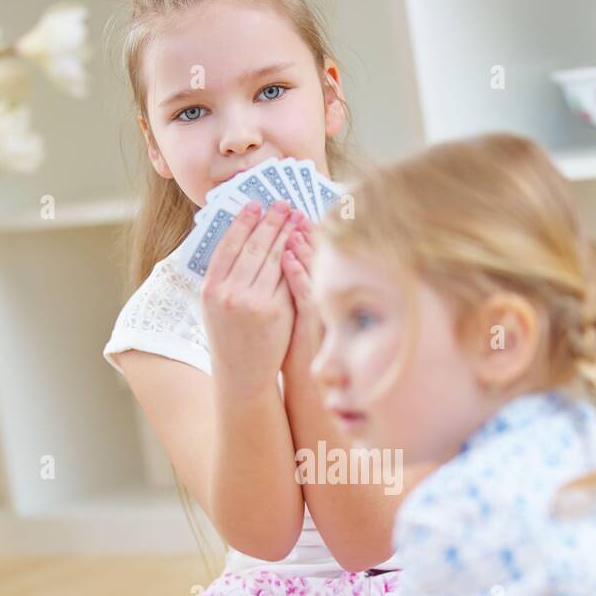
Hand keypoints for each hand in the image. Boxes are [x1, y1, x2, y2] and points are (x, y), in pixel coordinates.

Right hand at [200, 201, 303, 388]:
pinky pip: (287, 278)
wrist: (242, 374)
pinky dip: (295, 258)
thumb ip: (223, 276)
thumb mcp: (214, 306)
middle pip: (253, 247)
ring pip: (272, 259)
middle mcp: (229, 293)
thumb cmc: (229, 337)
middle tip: (282, 204)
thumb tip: (238, 237)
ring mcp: (253, 302)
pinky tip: (302, 243)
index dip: (243, 222)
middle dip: (270, 221)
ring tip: (295, 217)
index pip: (228, 245)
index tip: (255, 204)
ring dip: (286, 234)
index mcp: (210, 289)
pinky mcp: (276, 311)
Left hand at [280, 216, 324, 364]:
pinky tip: (288, 257)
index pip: (304, 256)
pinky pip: (303, 295)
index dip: (297, 233)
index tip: (288, 212)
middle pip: (308, 258)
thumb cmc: (293, 350)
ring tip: (290, 223)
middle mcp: (316, 299)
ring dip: (300, 245)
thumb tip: (279, 257)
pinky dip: (297, 274)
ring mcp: (315, 311)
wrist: (304, 386)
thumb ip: (290, 289)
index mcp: (309, 295)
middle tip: (290, 208)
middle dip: (297, 231)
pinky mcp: (310, 325)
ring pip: (309, 272)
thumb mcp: (292, 315)